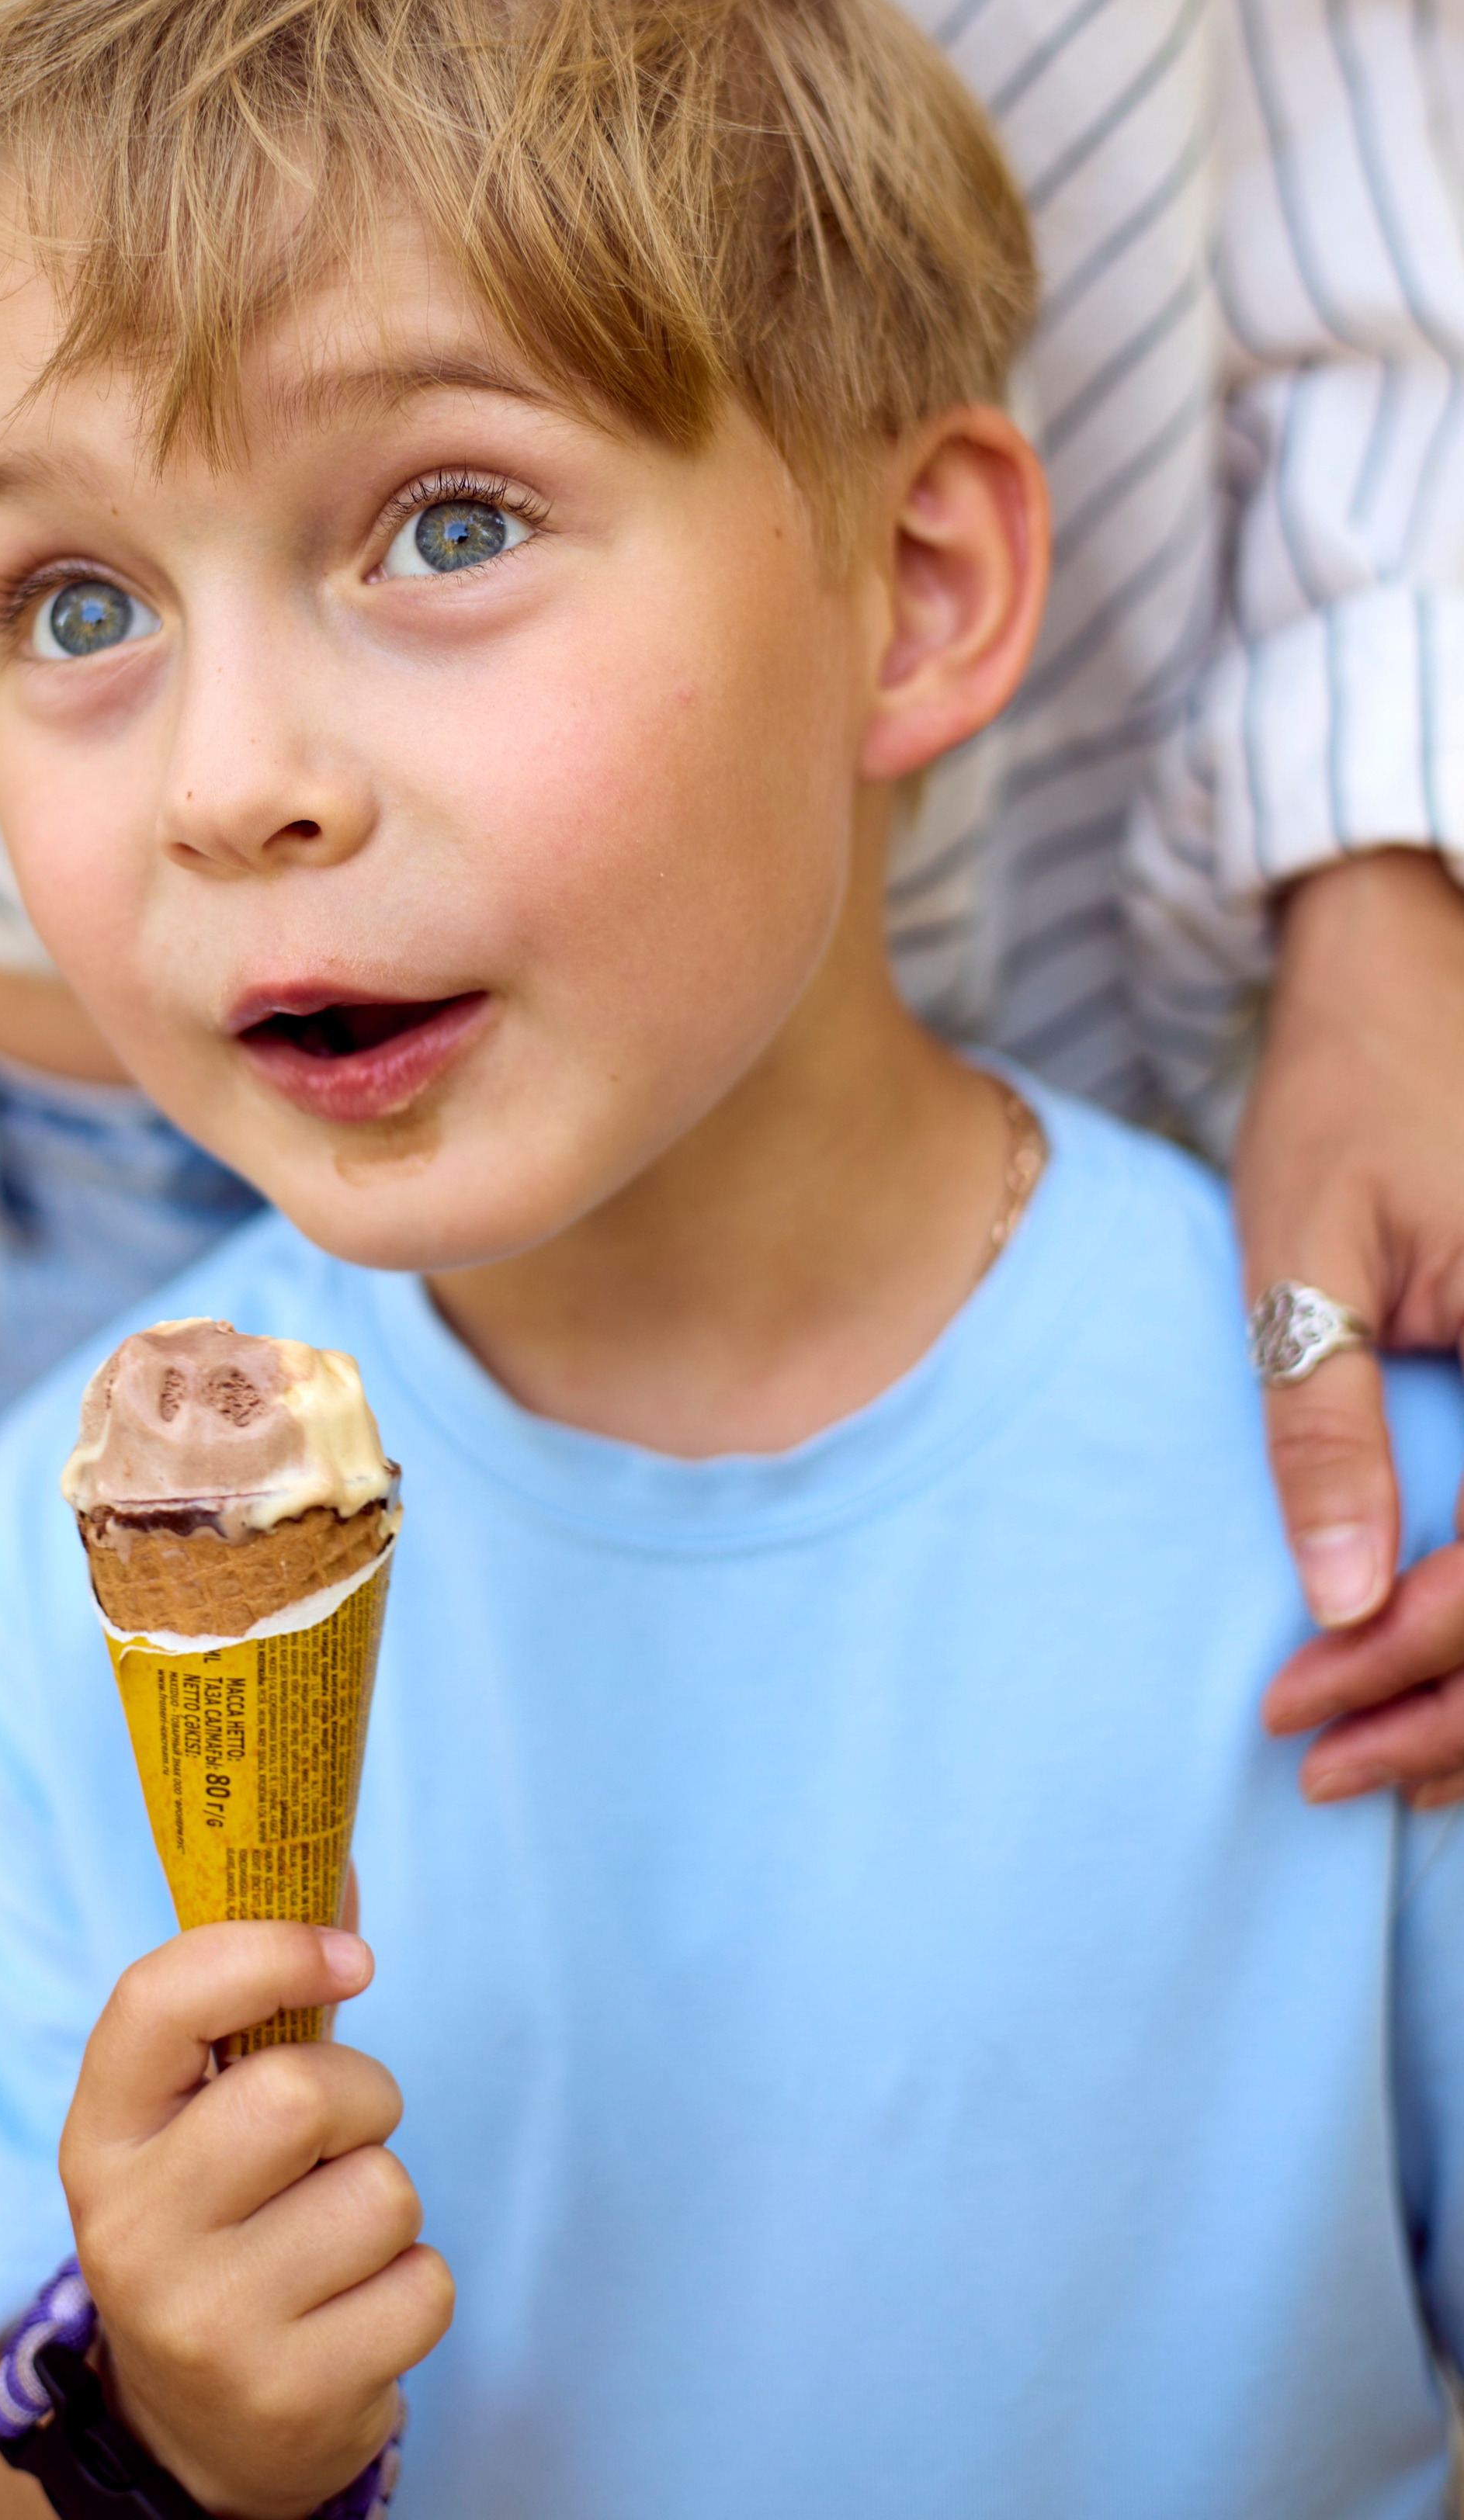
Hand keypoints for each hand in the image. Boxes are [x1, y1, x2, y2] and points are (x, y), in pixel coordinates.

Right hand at [57, 1921, 453, 2519]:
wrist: (194, 2428)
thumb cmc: (218, 2218)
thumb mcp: (198, 2118)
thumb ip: (260, 2002)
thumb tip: (339, 1866)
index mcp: (100, 2137)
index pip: (158, 2001)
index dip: (264, 1951)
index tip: (347, 1957)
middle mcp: (133, 2231)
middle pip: (298, 2094)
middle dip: (361, 2096)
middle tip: (341, 2132)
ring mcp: (206, 2324)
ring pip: (380, 2190)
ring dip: (386, 2196)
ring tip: (330, 2237)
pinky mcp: (291, 2398)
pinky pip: (424, 2285)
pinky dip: (413, 2286)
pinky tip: (350, 2310)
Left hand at [1236, 849, 1463, 1803]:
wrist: (1399, 971)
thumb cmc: (1345, 1090)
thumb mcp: (1302, 1255)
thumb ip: (1322, 1421)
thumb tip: (1335, 1603)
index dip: (1409, 1662)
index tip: (1292, 1712)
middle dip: (1454, 1710)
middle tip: (1325, 1767)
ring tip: (1387, 1766)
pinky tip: (1439, 1679)